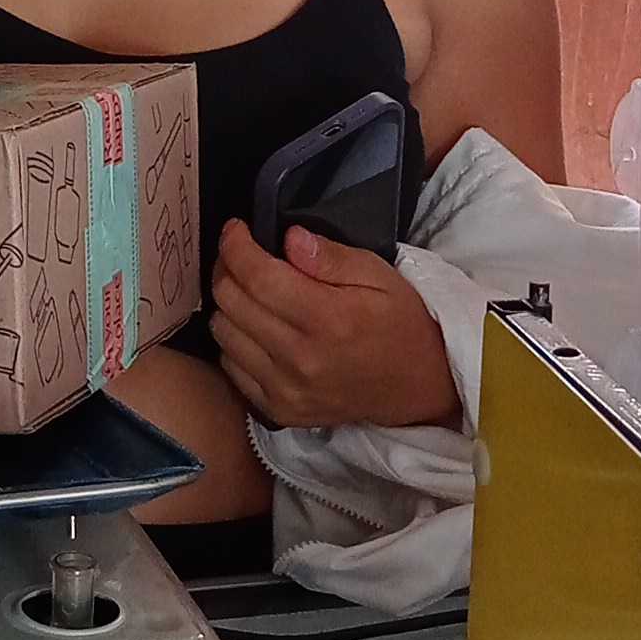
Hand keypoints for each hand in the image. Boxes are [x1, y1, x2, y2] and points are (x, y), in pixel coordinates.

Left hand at [211, 218, 459, 432]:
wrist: (417, 386)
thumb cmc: (400, 323)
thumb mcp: (379, 275)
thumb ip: (331, 257)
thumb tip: (289, 238)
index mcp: (328, 319)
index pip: (257, 276)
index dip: (235, 245)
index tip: (236, 229)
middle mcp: (301, 358)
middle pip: (231, 302)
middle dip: (227, 268)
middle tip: (241, 256)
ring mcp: (286, 389)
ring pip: (223, 333)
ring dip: (227, 304)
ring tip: (248, 290)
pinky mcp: (279, 410)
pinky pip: (230, 367)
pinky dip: (234, 340)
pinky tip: (255, 327)